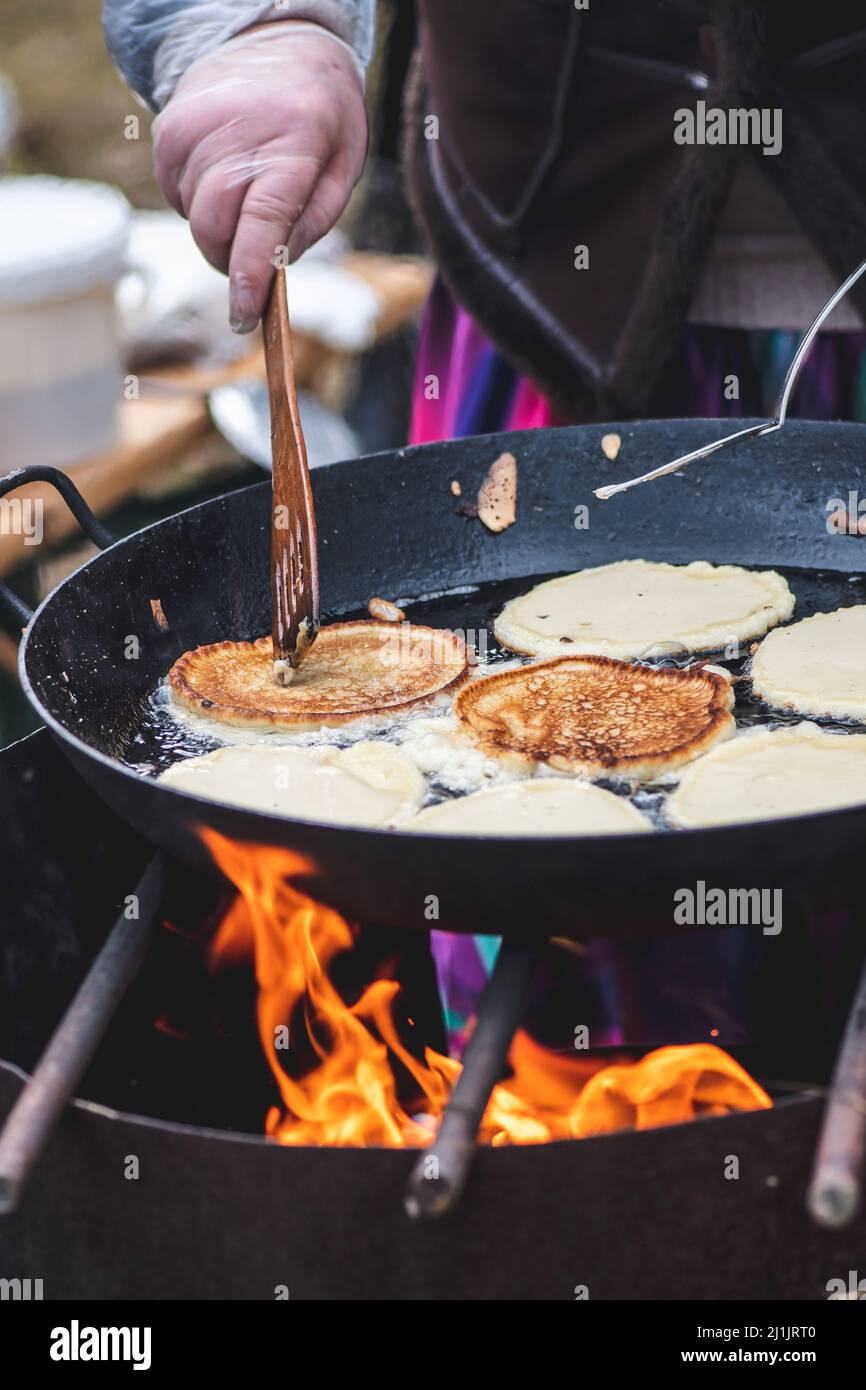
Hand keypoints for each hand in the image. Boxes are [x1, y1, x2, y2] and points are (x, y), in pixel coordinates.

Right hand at [152, 23, 367, 331]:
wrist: (280, 44)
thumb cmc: (323, 116)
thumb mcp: (343, 167)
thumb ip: (313, 223)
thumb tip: (273, 271)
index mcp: (294, 138)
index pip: (263, 220)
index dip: (250, 273)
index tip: (243, 313)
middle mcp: (238, 129)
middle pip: (214, 226)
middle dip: (230, 261)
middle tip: (251, 265)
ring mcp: (195, 126)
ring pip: (193, 216)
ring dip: (218, 226)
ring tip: (247, 191)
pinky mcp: (168, 128)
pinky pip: (175, 195)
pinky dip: (198, 203)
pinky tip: (224, 175)